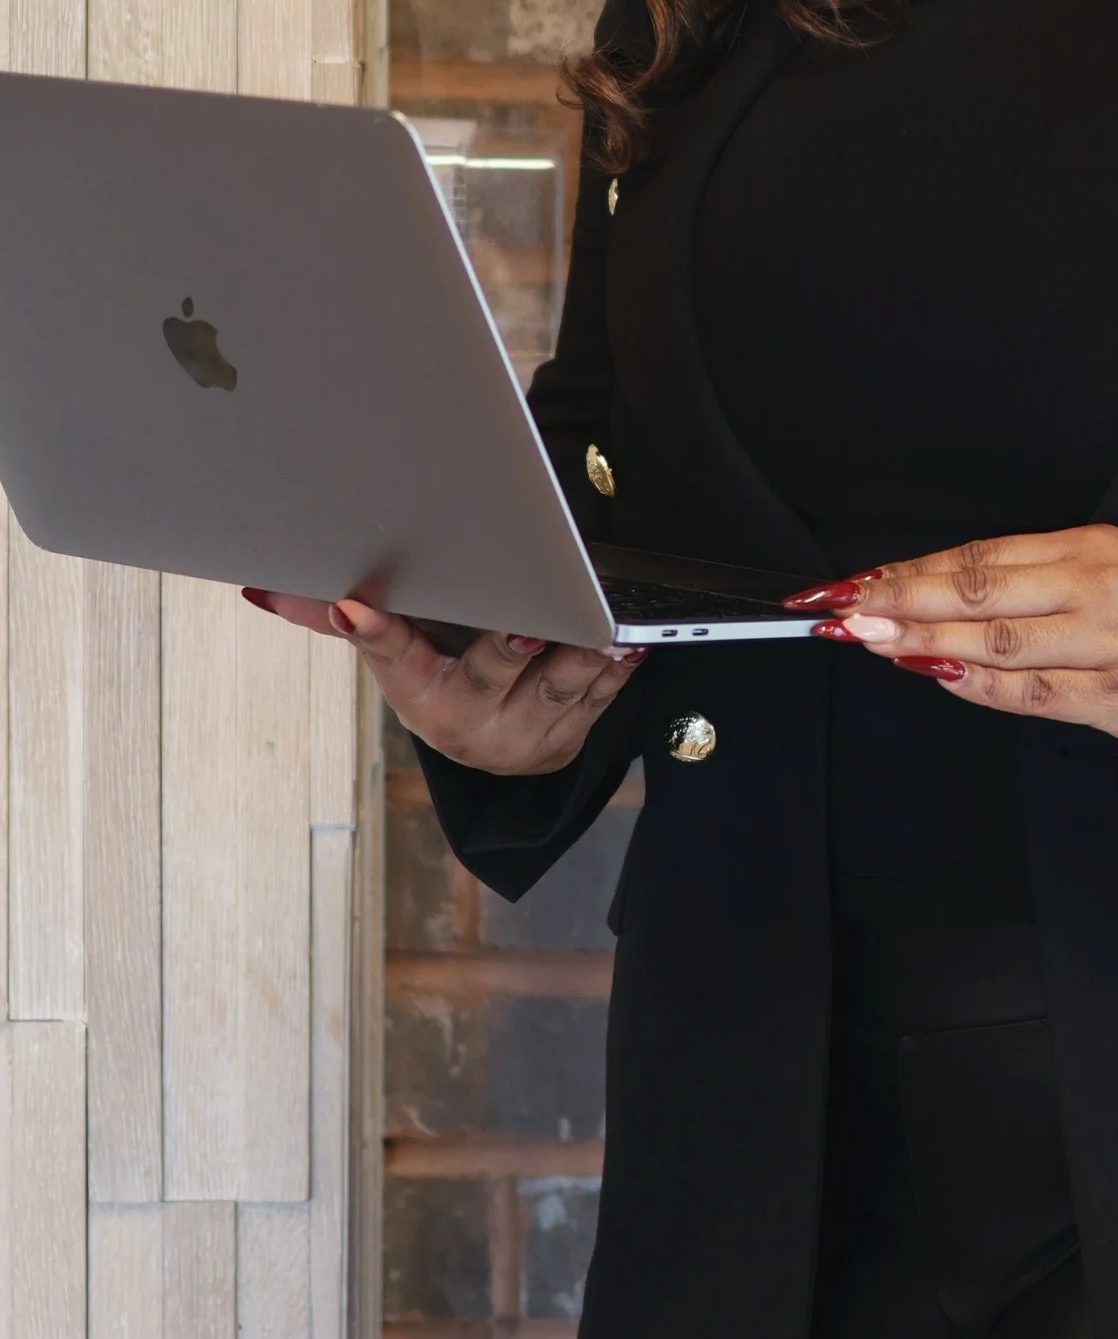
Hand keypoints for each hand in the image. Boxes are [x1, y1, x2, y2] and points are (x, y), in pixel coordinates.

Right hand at [243, 589, 640, 773]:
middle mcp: (471, 720)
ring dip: (581, 657)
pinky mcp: (575, 734)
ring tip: (600, 625)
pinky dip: (617, 668)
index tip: (354, 602)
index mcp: (421, 693)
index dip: (371, 630)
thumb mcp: (397, 658)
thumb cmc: (440, 681)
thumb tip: (260, 588)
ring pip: (558, 688)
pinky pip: (602, 696)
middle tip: (527, 622)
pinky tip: (635, 638)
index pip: (390, 654)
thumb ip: (346, 622)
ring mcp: (528, 732)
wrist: (493, 751)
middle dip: (507, 648)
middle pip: (490, 674)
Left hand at [792, 528, 1117, 761]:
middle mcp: (1095, 591)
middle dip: (898, 601)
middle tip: (839, 610)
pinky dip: (975, 686)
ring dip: (922, 644)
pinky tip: (936, 677)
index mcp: (1093, 548)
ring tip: (868, 642)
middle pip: (977, 592)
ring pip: (994, 644)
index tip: (858, 579)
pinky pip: (1028, 694)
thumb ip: (1043, 575)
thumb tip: (951, 589)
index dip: (912, 569)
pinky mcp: (1113, 702)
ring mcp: (1103, 648)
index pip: (983, 555)